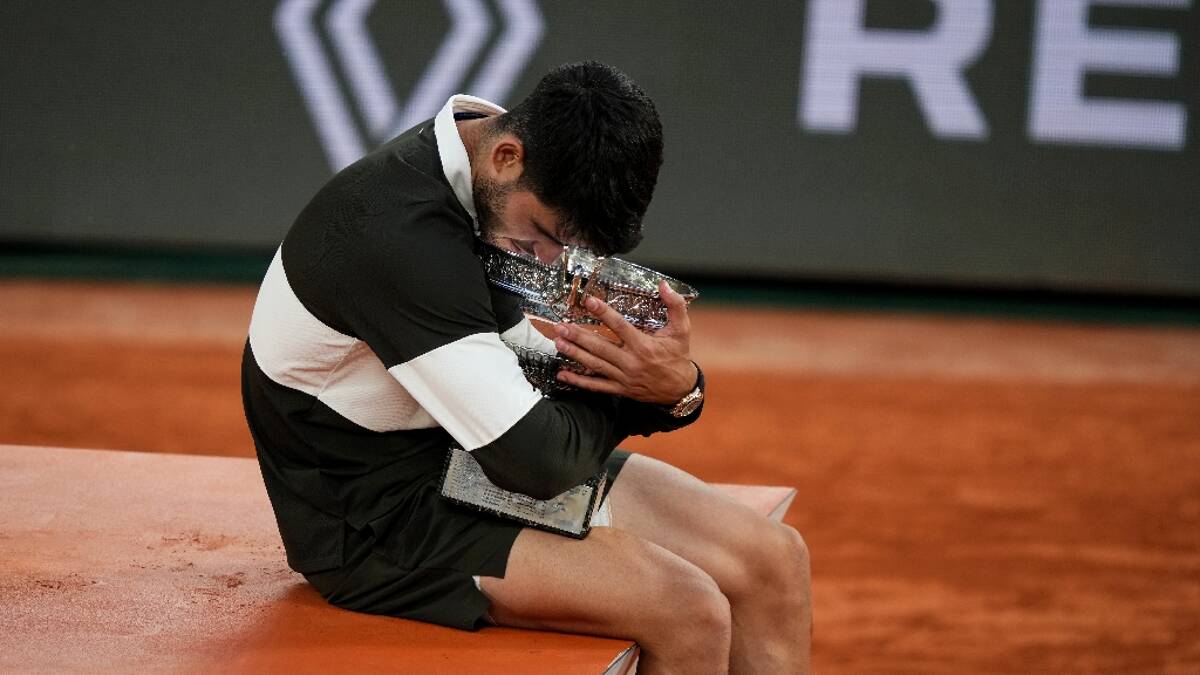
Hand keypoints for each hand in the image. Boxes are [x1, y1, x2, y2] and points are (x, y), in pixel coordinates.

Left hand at [553, 280, 697, 404]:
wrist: (681, 389)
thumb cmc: (678, 356)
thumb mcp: (682, 330)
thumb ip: (675, 305)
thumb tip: (664, 285)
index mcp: (644, 345)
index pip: (619, 326)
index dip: (603, 312)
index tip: (588, 301)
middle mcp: (631, 362)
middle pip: (600, 347)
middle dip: (578, 336)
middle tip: (561, 326)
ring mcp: (624, 377)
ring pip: (595, 365)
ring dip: (575, 353)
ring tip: (558, 342)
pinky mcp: (620, 389)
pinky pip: (596, 386)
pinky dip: (578, 381)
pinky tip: (563, 374)